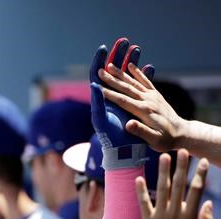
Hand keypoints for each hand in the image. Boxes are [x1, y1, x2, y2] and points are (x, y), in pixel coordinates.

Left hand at [90, 38, 154, 168]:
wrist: (124, 154)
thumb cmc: (112, 141)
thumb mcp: (102, 121)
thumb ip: (98, 103)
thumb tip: (94, 85)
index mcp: (100, 101)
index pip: (97, 77)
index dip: (99, 62)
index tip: (104, 48)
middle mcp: (109, 100)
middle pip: (111, 74)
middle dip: (117, 57)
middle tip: (123, 41)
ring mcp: (120, 103)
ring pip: (125, 78)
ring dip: (130, 63)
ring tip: (136, 48)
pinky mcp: (132, 107)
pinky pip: (137, 88)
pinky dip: (142, 77)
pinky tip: (147, 67)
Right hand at [97, 61, 184, 153]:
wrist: (183, 134)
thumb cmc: (166, 140)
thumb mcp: (154, 140)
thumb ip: (141, 131)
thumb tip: (128, 124)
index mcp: (144, 111)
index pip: (123, 100)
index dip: (109, 94)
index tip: (98, 87)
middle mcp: (148, 101)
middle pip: (127, 88)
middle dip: (112, 79)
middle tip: (100, 70)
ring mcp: (152, 97)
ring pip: (134, 82)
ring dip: (121, 73)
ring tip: (110, 64)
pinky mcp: (156, 95)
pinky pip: (145, 81)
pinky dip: (137, 72)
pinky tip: (131, 65)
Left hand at [136, 149, 212, 218]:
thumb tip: (206, 203)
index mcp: (190, 216)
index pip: (196, 190)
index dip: (199, 174)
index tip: (201, 161)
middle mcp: (175, 212)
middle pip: (179, 185)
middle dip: (181, 167)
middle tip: (182, 151)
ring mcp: (160, 215)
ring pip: (162, 190)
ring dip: (163, 172)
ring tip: (163, 157)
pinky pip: (143, 203)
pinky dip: (140, 191)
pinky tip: (138, 178)